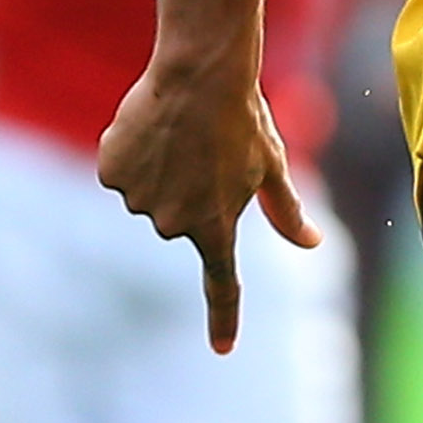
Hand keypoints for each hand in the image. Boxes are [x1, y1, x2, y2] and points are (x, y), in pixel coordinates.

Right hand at [98, 48, 316, 353]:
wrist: (200, 73)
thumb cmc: (243, 118)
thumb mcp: (271, 166)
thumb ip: (285, 210)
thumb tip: (311, 242)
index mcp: (218, 225)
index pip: (222, 283)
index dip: (223, 318)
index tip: (223, 349)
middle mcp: (175, 223)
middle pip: (179, 219)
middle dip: (190, 191)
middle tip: (203, 151)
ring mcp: (140, 202)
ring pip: (147, 194)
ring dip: (161, 170)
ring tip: (179, 134)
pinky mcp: (111, 175)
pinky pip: (120, 171)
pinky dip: (132, 153)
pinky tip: (151, 127)